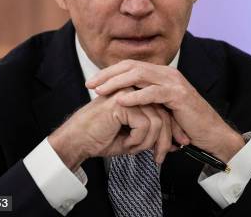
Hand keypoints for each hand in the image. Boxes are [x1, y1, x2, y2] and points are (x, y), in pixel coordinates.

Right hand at [48, 87, 182, 170]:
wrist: (77, 141)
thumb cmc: (101, 138)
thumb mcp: (133, 137)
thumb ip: (152, 135)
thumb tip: (174, 144)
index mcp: (137, 96)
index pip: (164, 111)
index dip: (170, 131)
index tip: (173, 147)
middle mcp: (135, 91)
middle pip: (163, 115)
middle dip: (164, 140)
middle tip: (160, 158)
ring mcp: (128, 94)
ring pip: (156, 121)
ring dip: (147, 142)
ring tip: (133, 148)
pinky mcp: (122, 103)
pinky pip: (144, 125)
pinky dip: (137, 140)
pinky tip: (125, 143)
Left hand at [86, 60, 244, 161]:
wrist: (209, 132)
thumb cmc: (185, 123)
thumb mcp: (161, 107)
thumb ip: (146, 98)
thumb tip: (121, 97)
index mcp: (162, 74)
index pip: (131, 65)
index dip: (110, 72)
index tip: (92, 82)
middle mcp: (167, 73)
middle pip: (132, 66)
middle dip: (108, 75)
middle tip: (90, 84)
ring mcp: (174, 82)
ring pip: (140, 75)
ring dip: (117, 82)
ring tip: (101, 91)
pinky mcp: (178, 95)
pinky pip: (153, 92)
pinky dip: (136, 96)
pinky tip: (121, 101)